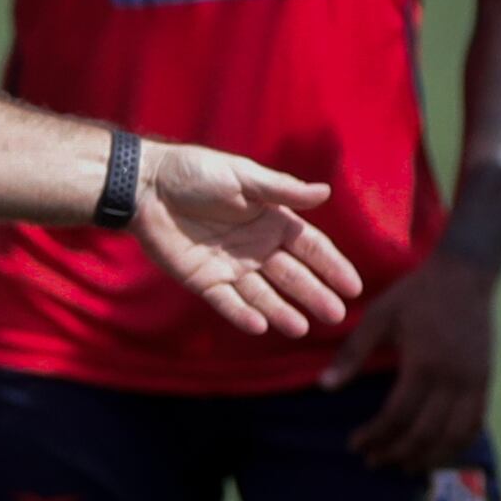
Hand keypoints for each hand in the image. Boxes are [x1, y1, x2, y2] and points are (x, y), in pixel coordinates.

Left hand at [132, 143, 361, 341]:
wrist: (146, 184)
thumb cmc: (195, 171)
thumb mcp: (242, 176)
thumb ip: (281, 190)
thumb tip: (325, 193)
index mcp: (272, 220)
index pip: (311, 248)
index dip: (333, 267)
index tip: (354, 288)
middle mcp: (257, 247)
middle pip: (293, 276)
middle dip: (315, 295)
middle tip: (335, 316)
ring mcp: (232, 267)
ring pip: (264, 295)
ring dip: (283, 311)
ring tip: (302, 328)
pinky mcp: (204, 280)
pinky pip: (228, 302)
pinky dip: (243, 315)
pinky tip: (261, 326)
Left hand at [321, 252, 497, 469]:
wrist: (465, 275)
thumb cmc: (416, 294)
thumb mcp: (378, 316)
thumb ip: (352, 353)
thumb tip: (325, 388)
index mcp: (423, 363)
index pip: (397, 416)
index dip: (375, 436)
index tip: (355, 446)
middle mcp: (452, 379)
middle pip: (424, 433)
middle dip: (396, 452)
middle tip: (373, 462)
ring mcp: (474, 382)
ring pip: (453, 436)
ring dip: (427, 457)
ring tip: (404, 467)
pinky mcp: (486, 381)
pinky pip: (475, 424)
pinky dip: (458, 445)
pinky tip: (438, 454)